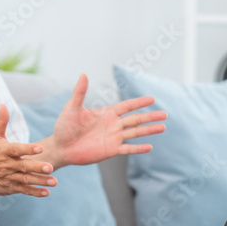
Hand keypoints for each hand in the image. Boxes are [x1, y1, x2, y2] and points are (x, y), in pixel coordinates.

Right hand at [0, 105, 55, 196]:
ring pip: (26, 180)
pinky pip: (24, 190)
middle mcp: (7, 165)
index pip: (17, 150)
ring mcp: (9, 178)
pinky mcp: (10, 188)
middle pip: (24, 167)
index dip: (28, 149)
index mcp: (4, 151)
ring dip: (40, 181)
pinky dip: (34, 192)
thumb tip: (3, 105)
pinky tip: (46, 192)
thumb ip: (1, 121)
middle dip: (37, 167)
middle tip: (50, 167)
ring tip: (54, 182)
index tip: (40, 148)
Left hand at [51, 74, 166, 166]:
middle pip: (136, 119)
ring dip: (149, 130)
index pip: (127, 106)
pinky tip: (149, 147)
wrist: (61, 147)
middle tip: (165, 114)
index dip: (139, 102)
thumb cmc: (64, 126)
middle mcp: (113, 125)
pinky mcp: (110, 150)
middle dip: (150, 116)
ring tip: (163, 127)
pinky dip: (138, 148)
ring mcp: (113, 138)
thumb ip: (79, 93)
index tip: (152, 98)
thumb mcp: (72, 108)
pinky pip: (127, 149)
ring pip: (135, 133)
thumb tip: (83, 74)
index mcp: (106, 113)